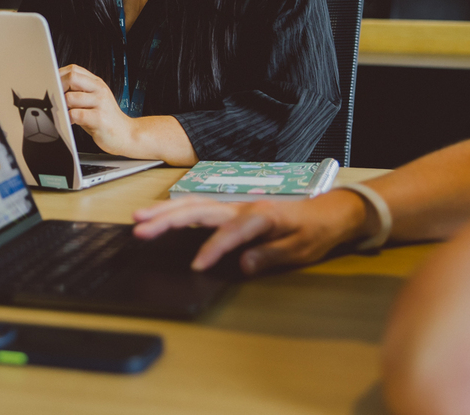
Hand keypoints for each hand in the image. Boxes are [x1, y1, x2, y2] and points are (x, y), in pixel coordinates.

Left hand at [59, 64, 138, 157]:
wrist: (126, 134)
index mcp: (96, 83)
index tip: (51, 84)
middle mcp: (99, 90)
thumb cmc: (105, 119)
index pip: (74, 69)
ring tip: (64, 112)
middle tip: (55, 98)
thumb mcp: (93, 100)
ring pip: (71, 97)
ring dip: (63, 106)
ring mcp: (100, 103)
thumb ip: (79, 92)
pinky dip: (69, 119)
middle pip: (72, 77)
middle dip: (58, 87)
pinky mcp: (99, 119)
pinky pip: (76, 114)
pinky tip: (71, 122)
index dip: (59, 75)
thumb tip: (55, 87)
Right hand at [132, 187, 372, 274]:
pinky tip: (161, 217)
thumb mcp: (300, 250)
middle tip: (140, 229)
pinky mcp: (233, 210)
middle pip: (199, 210)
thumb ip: (269, 255)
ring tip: (139, 218)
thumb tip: (242, 265)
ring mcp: (235, 205)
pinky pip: (201, 208)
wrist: (330, 212)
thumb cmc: (315, 231)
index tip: (196, 266)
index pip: (230, 232)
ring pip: (194, 205)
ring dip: (165, 211)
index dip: (212, 249)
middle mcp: (242, 206)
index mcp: (261, 216)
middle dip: (167, 219)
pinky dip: (178, 211)